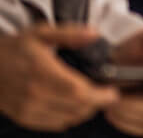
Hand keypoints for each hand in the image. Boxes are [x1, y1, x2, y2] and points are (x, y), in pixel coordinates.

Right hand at [0, 25, 118, 131]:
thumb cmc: (15, 48)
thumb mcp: (42, 32)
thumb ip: (70, 33)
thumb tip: (94, 34)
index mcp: (42, 71)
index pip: (77, 92)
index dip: (99, 95)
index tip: (113, 91)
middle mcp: (35, 94)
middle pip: (76, 108)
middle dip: (97, 103)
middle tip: (107, 94)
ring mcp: (28, 108)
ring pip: (68, 119)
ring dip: (85, 111)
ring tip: (93, 99)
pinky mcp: (24, 117)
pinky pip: (54, 124)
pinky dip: (69, 117)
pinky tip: (74, 106)